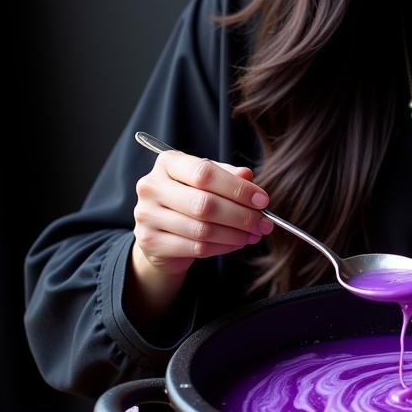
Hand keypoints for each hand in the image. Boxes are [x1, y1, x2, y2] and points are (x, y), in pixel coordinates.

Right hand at [131, 149, 272, 290]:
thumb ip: (228, 176)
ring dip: (235, 234)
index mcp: (168, 163)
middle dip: (242, 216)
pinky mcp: (150, 242)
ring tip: (254, 234)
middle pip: (204, 204)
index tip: (262, 200)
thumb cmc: (190, 198)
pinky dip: (223, 247)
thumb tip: (247, 176)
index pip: (205, 173)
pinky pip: (196, 248)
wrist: (162, 231)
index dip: (237, 188)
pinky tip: (236, 243)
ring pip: (202, 229)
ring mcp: (147, 215)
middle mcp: (152, 186)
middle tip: (264, 223)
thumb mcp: (210, 181)